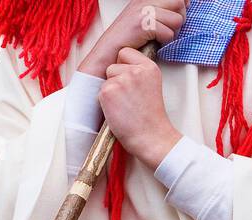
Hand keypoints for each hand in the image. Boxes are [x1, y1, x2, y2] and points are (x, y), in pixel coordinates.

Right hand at [78, 0, 184, 77]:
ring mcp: (143, 12)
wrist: (105, 54)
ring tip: (158, 38)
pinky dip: (164, 42)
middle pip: (179, 4)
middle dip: (178, 20)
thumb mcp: (140, 19)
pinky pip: (168, 33)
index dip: (181, 4)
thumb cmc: (122, 41)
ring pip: (177, 19)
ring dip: (171, 32)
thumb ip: (158, 10)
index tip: (178, 12)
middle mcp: (144, 2)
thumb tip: (182, 4)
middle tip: (166, 30)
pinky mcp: (144, 25)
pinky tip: (153, 43)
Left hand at [99, 47, 182, 167]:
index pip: (125, 52)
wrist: (150, 135)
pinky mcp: (108, 91)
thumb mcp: (151, 84)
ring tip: (123, 104)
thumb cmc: (149, 115)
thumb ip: (138, 71)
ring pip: (106, 78)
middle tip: (127, 97)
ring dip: (110, 90)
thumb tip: (120, 64)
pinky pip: (100, 90)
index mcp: (149, 66)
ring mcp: (121, 79)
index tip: (129, 79)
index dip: (123, 65)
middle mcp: (136, 70)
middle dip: (115, 78)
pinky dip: (105, 101)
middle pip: (113, 65)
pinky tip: (117, 110)